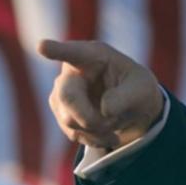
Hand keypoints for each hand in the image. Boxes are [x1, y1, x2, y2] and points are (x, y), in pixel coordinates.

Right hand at [37, 39, 162, 149]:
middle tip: (113, 123)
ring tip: (116, 122)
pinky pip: (73, 132)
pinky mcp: (62, 113)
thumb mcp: (143, 90)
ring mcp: (62, 93)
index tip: (42, 46)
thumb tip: (105, 110)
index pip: (72, 52)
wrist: (133, 109)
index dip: (56, 50)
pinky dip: (94, 138)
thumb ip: (126, 97)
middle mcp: (73, 71)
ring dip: (97, 129)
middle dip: (90, 117)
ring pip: (69, 119)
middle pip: (67, 96)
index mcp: (94, 55)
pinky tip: (107, 133)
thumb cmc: (137, 90)